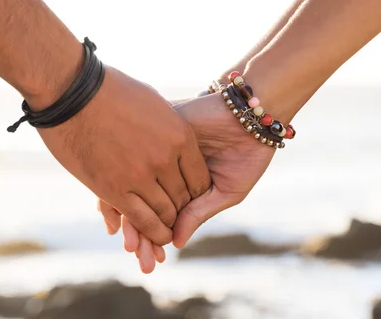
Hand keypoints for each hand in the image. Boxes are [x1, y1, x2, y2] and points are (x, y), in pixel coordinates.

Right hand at [38, 67, 210, 245]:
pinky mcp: (114, 189)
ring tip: (166, 229)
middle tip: (177, 216)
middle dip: (182, 209)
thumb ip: (168, 124)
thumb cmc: (110, 89)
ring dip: (167, 223)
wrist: (72, 91)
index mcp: (179, 134)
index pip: (199, 177)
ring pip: (166, 212)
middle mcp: (165, 158)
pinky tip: (155, 236)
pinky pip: (141, 220)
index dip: (195, 191)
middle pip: (184, 197)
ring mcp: (140, 175)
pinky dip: (152, 232)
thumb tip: (173, 134)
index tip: (188, 195)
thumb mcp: (152, 102)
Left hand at [98, 93, 275, 271]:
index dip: (152, 237)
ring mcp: (155, 151)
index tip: (149, 262)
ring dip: (129, 217)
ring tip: (132, 245)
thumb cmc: (246, 154)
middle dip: (138, 234)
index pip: (158, 213)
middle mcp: (162, 168)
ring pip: (131, 186)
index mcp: (178, 183)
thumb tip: (174, 243)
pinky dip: (125, 189)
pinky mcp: (153, 134)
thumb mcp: (225, 191)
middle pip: (139, 203)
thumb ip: (198, 213)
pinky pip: (131, 163)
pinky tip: (126, 213)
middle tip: (141, 260)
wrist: (254, 118)